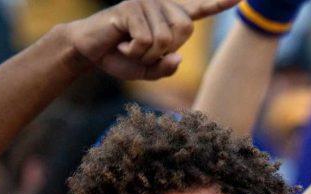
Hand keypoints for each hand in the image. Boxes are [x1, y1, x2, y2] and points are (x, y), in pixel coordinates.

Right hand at [65, 0, 237, 80]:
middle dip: (165, 49)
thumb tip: (177, 56)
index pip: (200, 9)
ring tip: (131, 47)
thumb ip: (168, 67)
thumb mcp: (151, 70)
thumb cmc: (122, 58)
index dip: (219, 3)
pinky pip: (146, 41)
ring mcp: (145, 3)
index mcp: (170, 17)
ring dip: (147, 54)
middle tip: (144, 51)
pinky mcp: (130, 8)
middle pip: (184, 30)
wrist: (92, 54)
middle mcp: (161, 5)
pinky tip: (122, 45)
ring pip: (164, 39)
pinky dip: (135, 52)